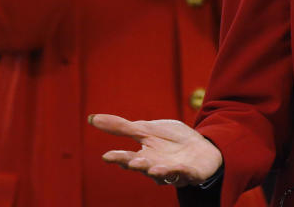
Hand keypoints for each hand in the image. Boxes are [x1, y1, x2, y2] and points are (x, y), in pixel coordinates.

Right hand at [88, 114, 222, 187]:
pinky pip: (186, 173)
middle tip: (129, 162)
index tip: (106, 156)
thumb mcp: (146, 129)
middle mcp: (156, 167)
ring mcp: (174, 171)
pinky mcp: (192, 173)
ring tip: (153, 169)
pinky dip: (181, 171)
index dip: (119, 158)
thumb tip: (91, 118)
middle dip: (137, 165)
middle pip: (144, 167)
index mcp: (144, 156)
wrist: (202, 148)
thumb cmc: (171, 141)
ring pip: (164, 174)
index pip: (128, 158)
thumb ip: (121, 127)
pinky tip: (178, 168)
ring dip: (158, 172)